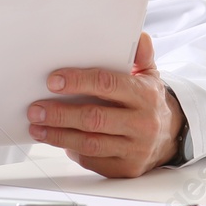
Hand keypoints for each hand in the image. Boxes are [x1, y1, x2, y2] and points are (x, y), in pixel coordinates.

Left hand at [27, 32, 183, 177]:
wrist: (169, 136)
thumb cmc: (149, 101)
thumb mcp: (149, 74)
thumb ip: (141, 54)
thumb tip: (138, 36)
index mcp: (145, 95)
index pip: (107, 84)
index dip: (78, 82)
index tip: (53, 81)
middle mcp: (142, 123)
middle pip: (94, 118)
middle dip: (60, 114)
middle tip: (36, 109)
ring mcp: (134, 148)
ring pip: (90, 143)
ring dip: (59, 135)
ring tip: (38, 127)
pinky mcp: (126, 168)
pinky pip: (93, 160)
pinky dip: (72, 150)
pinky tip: (57, 140)